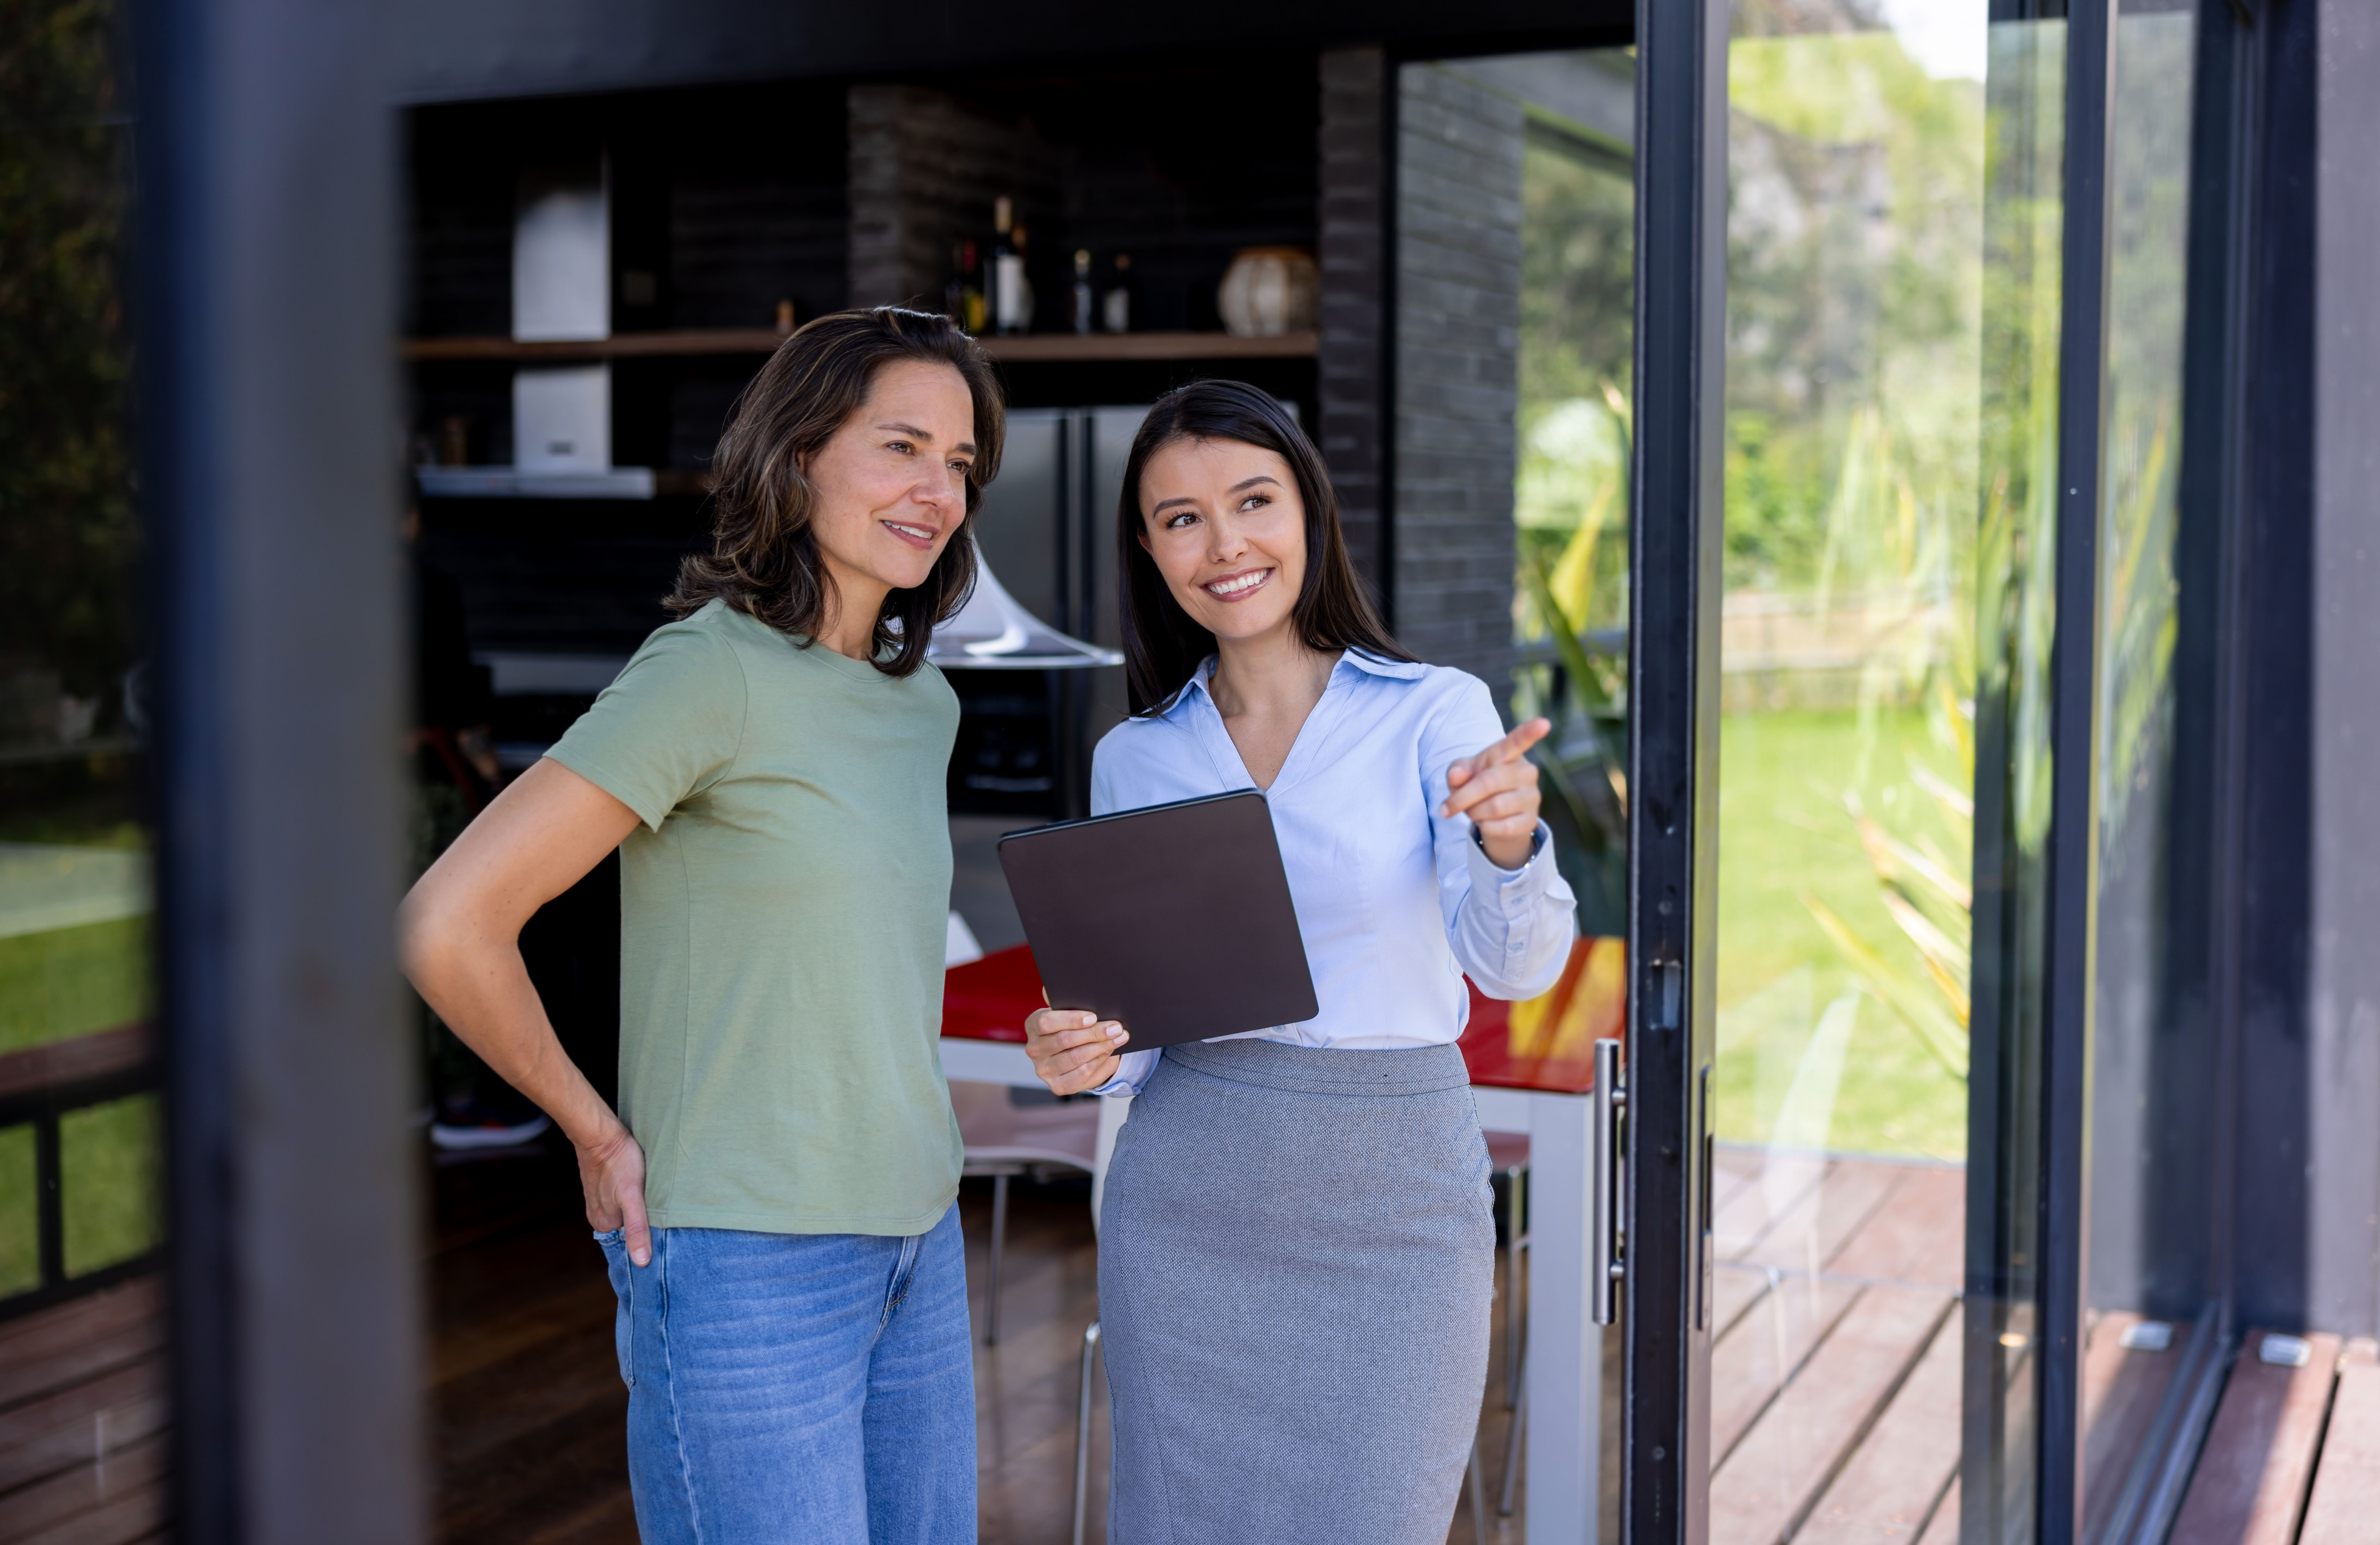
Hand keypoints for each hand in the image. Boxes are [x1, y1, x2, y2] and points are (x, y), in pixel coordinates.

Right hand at [577, 1120, 651, 1266]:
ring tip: (660, 1206)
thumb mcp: (633, 1197)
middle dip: (646, 1226)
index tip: (665, 1238)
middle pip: (628, 1227)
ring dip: (641, 1211)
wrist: (601, 1133)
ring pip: (627, 1212)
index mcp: (604, 1224)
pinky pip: (623, 1199)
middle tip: (670, 1221)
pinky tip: (646, 1193)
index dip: (648, 1239)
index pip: (630, 1242)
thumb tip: (641, 1262)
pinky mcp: (605, 1185)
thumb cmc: (620, 1162)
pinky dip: (635, 1199)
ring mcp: (601, 1200)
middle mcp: (600, 1216)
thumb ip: (637, 1229)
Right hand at [1025, 1005, 1129, 1096]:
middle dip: (1094, 1032)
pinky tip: (1110, 1052)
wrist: (1076, 1054)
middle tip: (1115, 1027)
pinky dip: (1099, 1061)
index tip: (1093, 1016)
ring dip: (1102, 1046)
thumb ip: (1063, 999)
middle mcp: (1034, 1049)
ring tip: (1119, 1038)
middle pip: (1065, 1040)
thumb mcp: (1068, 1011)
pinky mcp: (1058, 1086)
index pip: (1046, 1022)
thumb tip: (1057, 987)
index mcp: (1033, 1026)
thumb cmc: (1073, 1026)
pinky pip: (1082, 1073)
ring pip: (1076, 1057)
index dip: (1070, 1019)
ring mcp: (1044, 1070)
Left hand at [1442, 717, 1551, 869]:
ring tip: (1473, 811)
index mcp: (1508, 754)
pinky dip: (1485, 827)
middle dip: (1462, 798)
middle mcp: (1526, 772)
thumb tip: (1456, 775)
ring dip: (1473, 813)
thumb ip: (1457, 771)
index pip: (1518, 741)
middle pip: (1489, 782)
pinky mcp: (1531, 821)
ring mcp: (1532, 797)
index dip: (1530, 732)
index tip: (1544, 723)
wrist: (1493, 819)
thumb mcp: (1462, 775)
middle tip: (1447, 807)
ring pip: (1494, 807)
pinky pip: (1501, 827)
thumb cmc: (1477, 787)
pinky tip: (1486, 823)